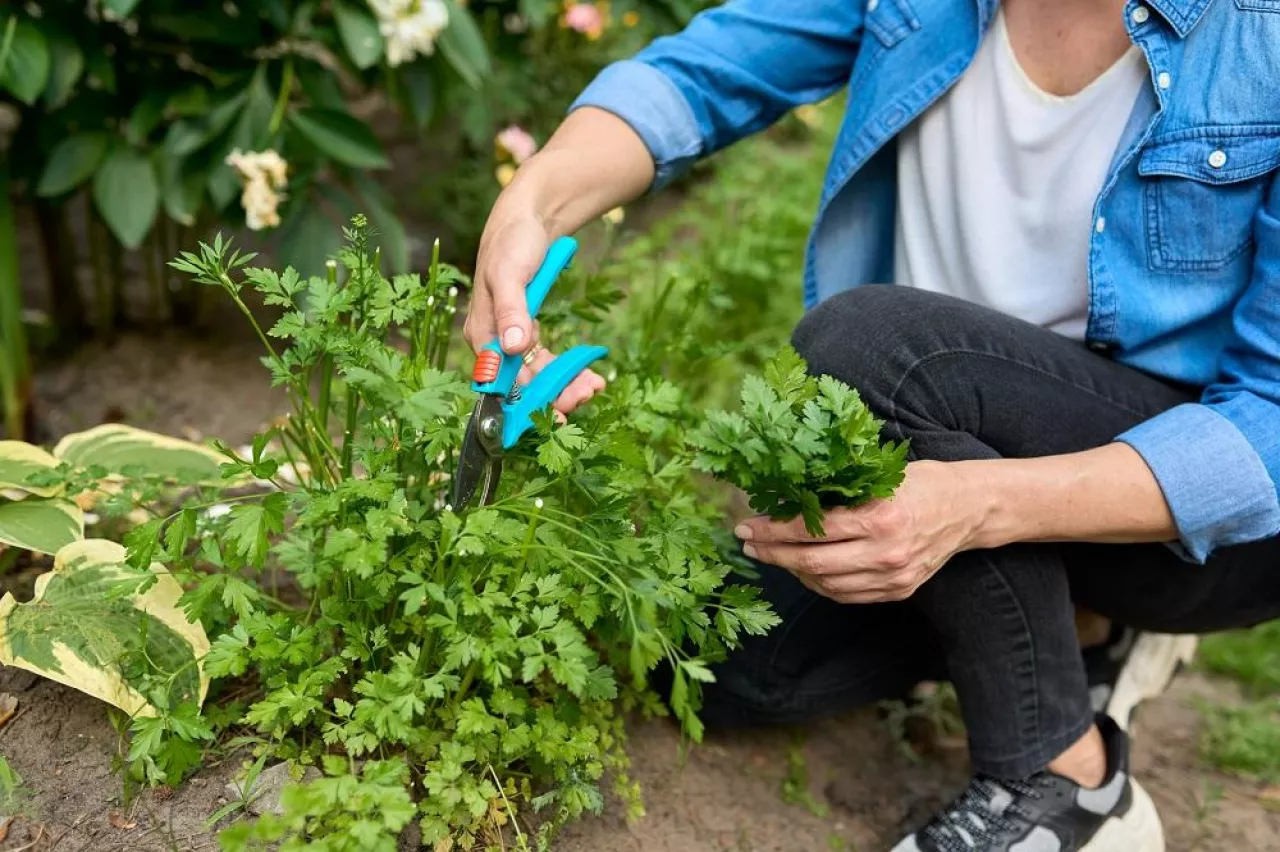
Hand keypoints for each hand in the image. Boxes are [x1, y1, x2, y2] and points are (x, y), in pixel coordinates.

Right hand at [465, 192, 604, 413]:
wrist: (528, 220)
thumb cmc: (513, 243)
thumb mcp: (510, 274)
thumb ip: (511, 310)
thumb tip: (513, 347)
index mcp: (482, 334)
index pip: (503, 382)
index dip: (529, 403)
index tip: (558, 416)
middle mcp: (494, 343)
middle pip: (522, 384)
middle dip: (555, 395)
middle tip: (588, 395)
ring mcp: (511, 340)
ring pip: (538, 377)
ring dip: (566, 385)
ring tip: (595, 386)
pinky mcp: (528, 334)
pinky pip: (547, 362)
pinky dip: (567, 369)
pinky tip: (590, 373)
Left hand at [734, 461, 987, 603]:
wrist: (970, 509)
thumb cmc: (922, 482)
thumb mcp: (881, 475)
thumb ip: (840, 489)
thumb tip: (786, 494)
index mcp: (881, 518)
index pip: (813, 530)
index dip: (774, 530)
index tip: (747, 526)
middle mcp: (887, 553)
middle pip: (813, 563)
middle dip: (773, 554)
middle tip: (747, 544)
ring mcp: (893, 578)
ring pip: (826, 585)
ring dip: (792, 571)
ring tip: (771, 555)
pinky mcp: (898, 591)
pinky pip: (846, 595)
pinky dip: (819, 584)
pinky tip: (803, 568)